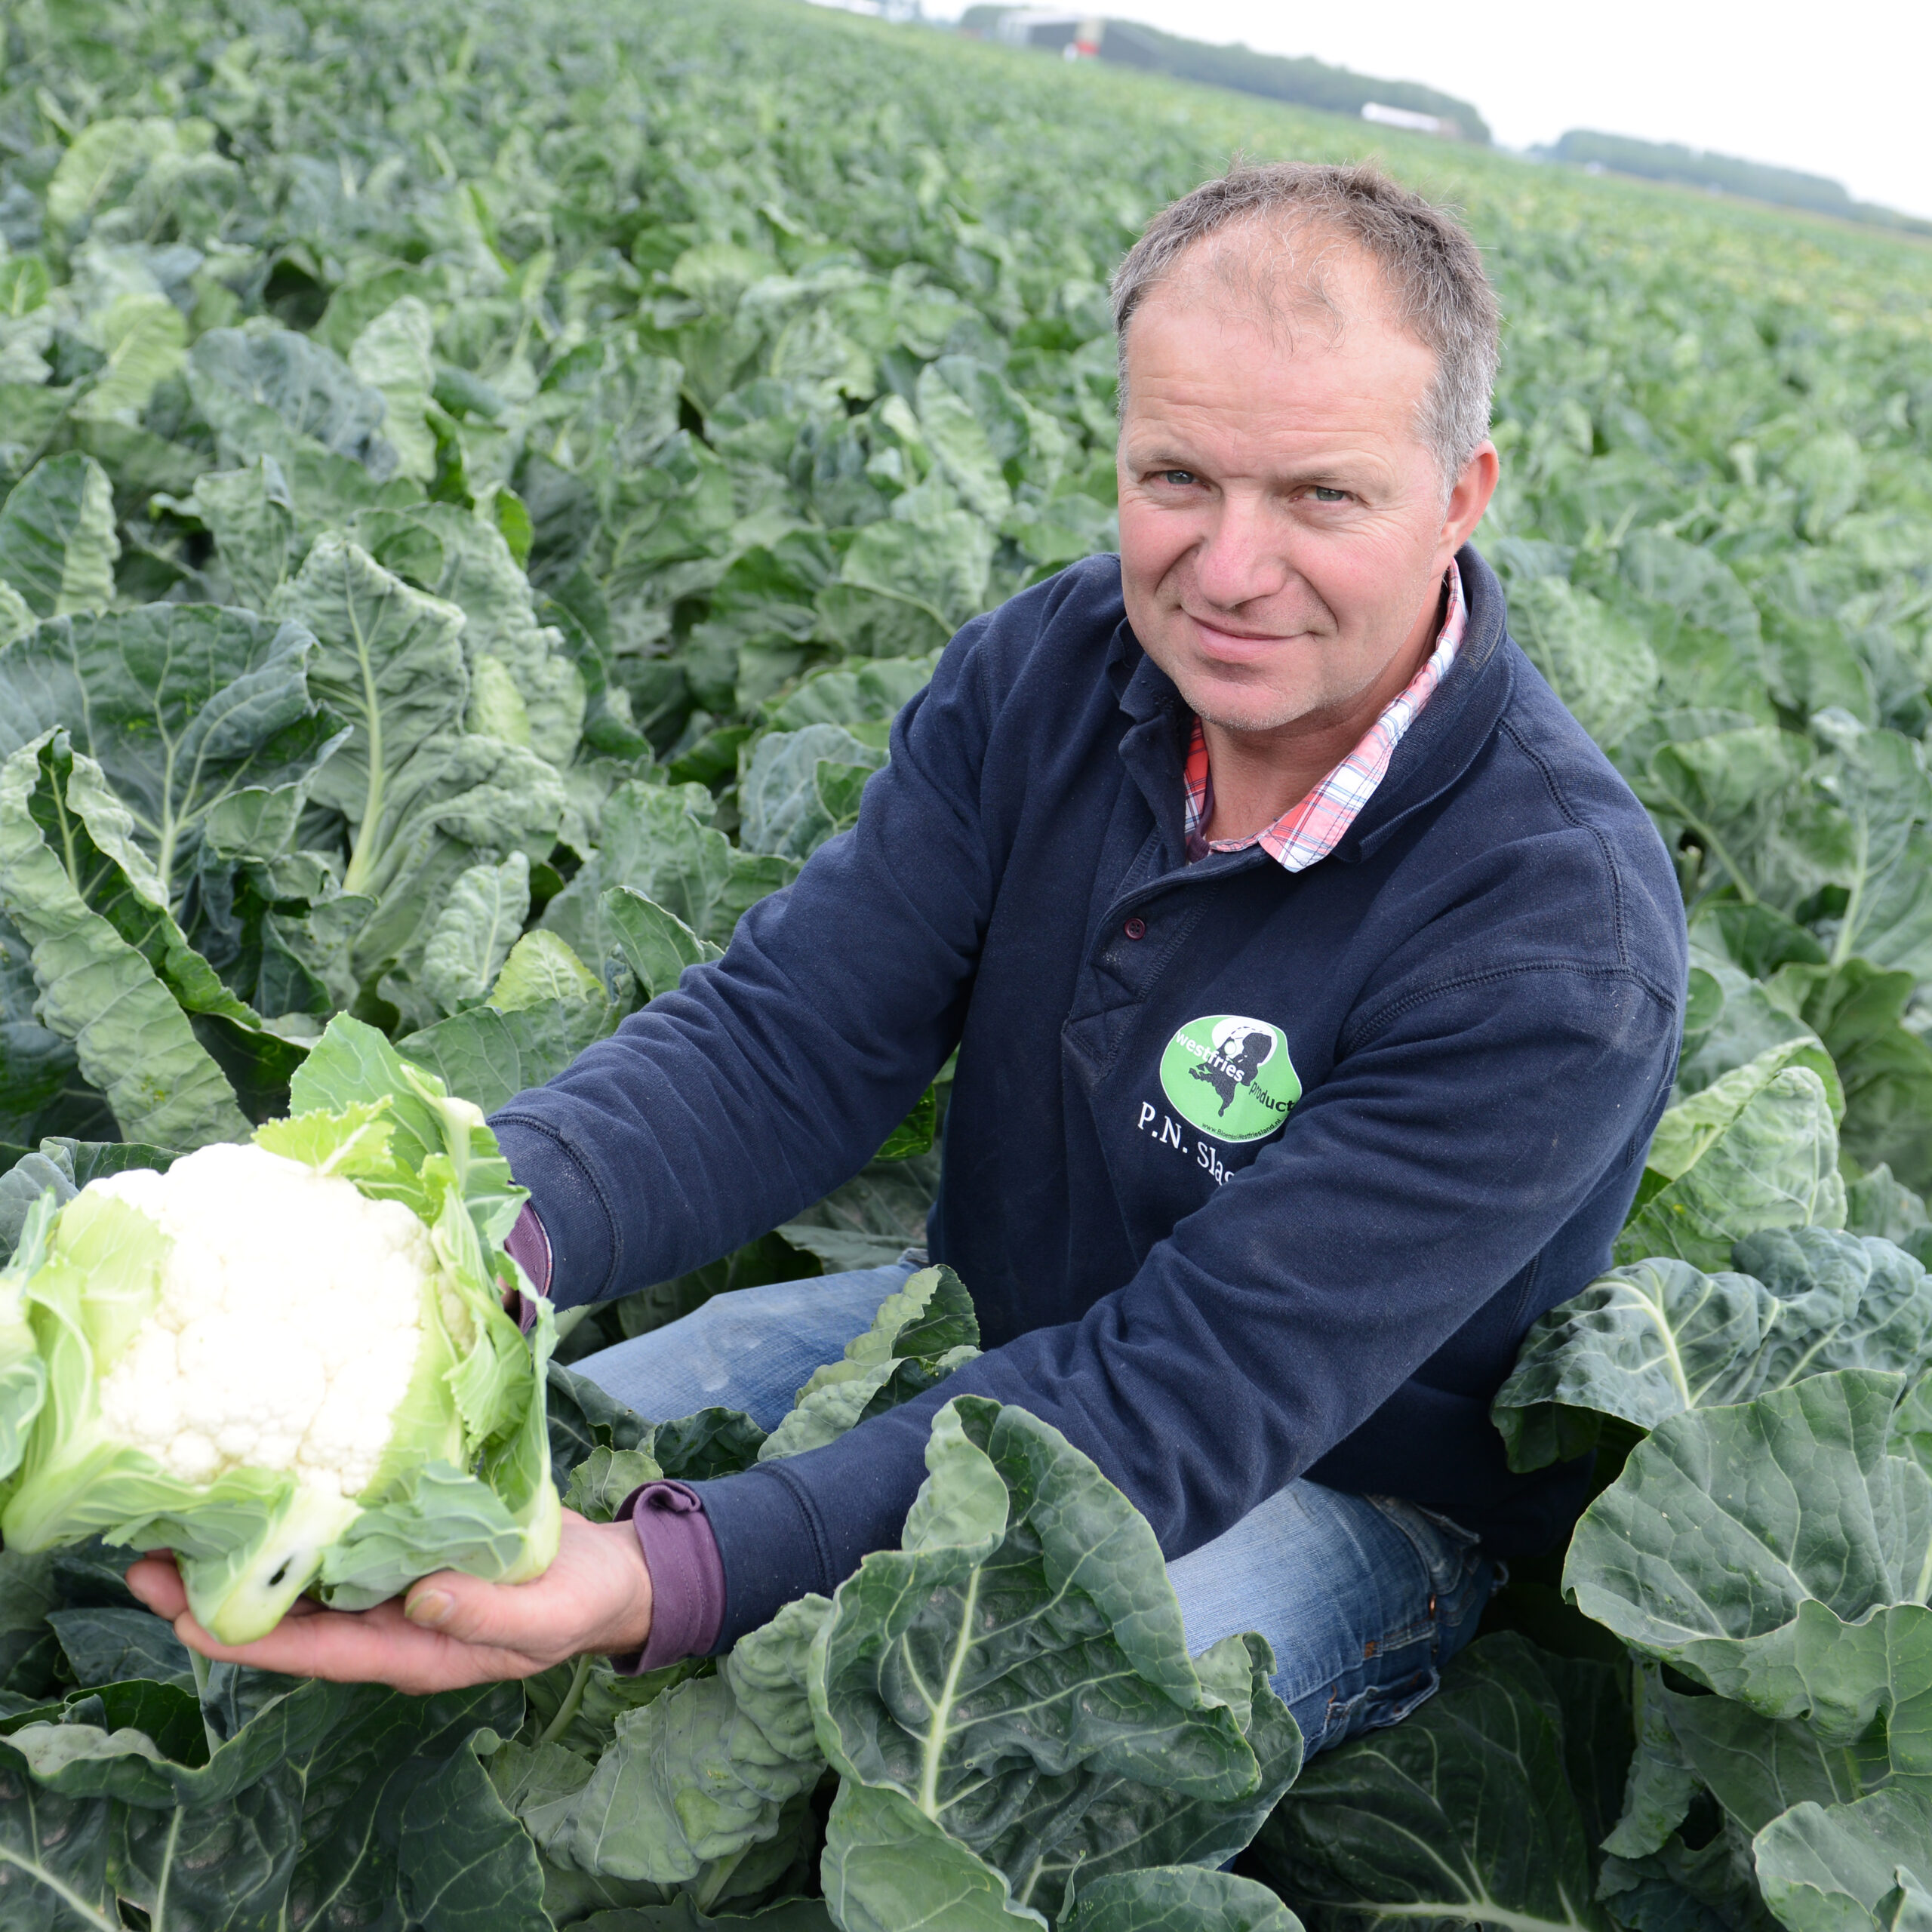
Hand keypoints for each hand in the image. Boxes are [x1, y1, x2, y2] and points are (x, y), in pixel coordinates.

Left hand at [124, 1508, 651, 1695]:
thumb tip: (419, 1594)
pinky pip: (340, 1539)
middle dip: (212, 1597)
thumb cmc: (577, 1602)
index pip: (309, 1651)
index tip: (178, 1619)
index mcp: (409, 1650)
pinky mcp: (406, 1543)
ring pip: (301, 1578)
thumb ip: (483, 1614)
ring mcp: (392, 1584)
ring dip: (243, 1556)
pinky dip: (299, 1521)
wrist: (609, 1574)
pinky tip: (270, 1488)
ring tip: (179, 1524)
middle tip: (142, 1562)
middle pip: (284, 1617)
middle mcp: (384, 1621)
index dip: (242, 1639)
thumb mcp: (542, 1617)